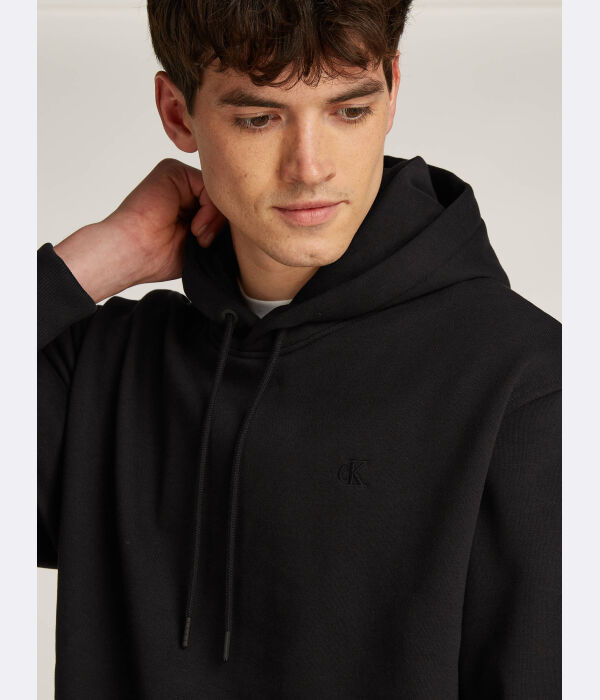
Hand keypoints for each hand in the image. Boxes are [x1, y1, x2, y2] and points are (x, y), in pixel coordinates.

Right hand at [103, 158, 225, 281]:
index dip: (224, 229)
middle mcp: (184, 189)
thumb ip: (220, 228)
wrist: (135, 254)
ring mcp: (178, 178)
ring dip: (215, 219)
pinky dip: (209, 209)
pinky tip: (194, 226)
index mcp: (189, 205)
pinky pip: (208, 185)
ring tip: (197, 236)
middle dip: (222, 223)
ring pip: (219, 192)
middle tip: (204, 243)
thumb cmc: (160, 256)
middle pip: (224, 198)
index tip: (209, 247)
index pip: (223, 207)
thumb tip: (245, 223)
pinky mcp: (172, 170)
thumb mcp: (201, 243)